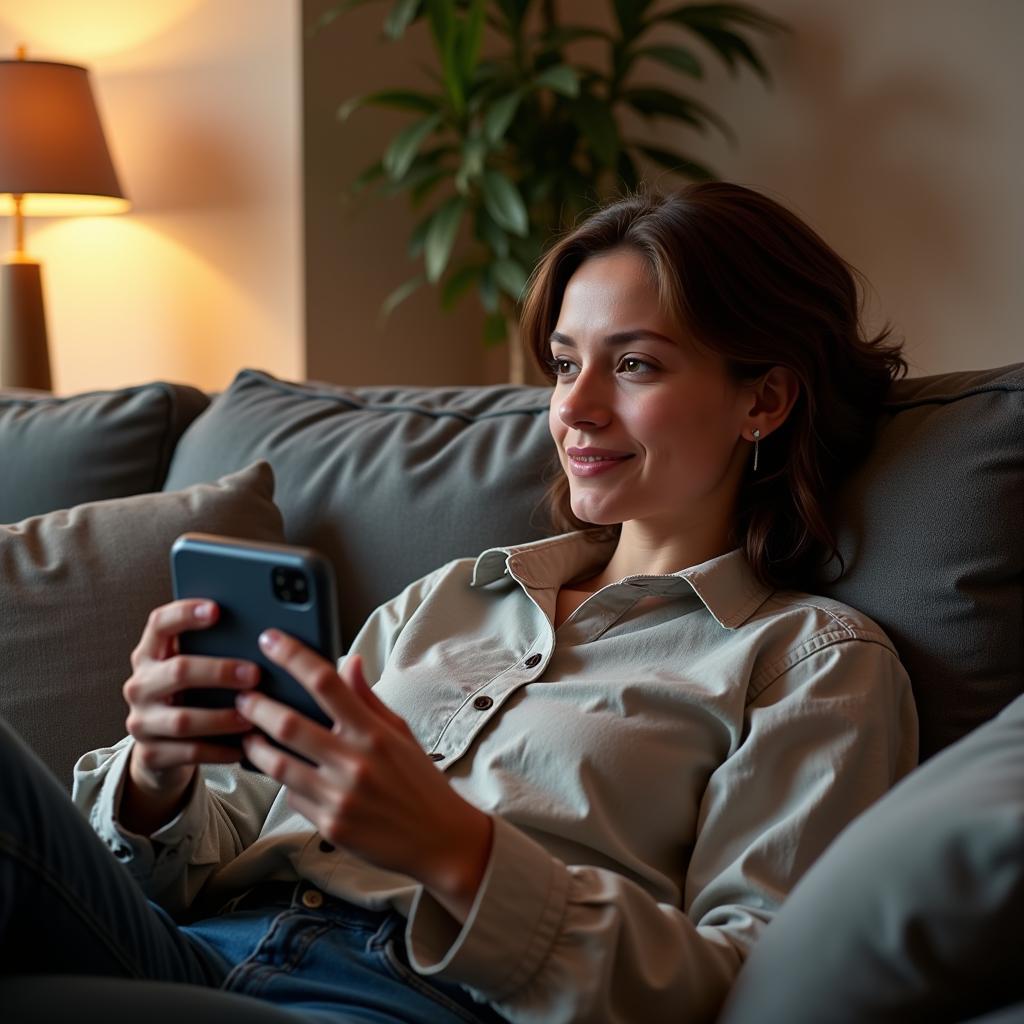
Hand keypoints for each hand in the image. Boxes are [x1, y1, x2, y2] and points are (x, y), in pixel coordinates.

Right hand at [122, 599, 259, 812]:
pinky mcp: (150, 755)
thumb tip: (268, 636)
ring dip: (223, 717)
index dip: (185, 613)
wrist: (162, 750)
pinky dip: (220, 749)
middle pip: (178, 671)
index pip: (159, 624)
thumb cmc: (192, 698)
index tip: (217, 609)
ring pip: (183, 719)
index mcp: (150, 655)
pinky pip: (189, 752)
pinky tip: (244, 747)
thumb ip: (214, 651)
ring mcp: (141, 721)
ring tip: (253, 716)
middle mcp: (140, 685)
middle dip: (220, 671)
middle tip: (255, 674)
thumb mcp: (195, 672)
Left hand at [236, 630, 493, 921]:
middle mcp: (355, 762)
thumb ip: (368, 698)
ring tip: (249, 735)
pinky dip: (285, 783)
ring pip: (277, 764)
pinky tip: (287, 775)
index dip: (293, 656)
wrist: (439, 840)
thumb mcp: (401, 732)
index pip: (326, 683)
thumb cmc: (420, 781)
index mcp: (374, 733)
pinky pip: (291, 797)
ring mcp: (339, 796)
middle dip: (257, 706)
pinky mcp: (329, 825)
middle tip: (243, 696)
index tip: (270, 639)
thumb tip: (348, 660)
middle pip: (289, 724)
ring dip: (255, 746)